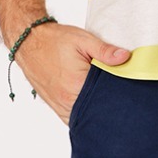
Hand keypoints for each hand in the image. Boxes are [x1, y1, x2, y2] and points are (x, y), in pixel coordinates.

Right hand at [10, 22, 131, 124]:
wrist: (30, 42)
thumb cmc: (56, 40)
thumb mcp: (83, 40)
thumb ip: (105, 51)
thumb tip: (126, 57)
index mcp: (77, 85)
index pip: (106, 98)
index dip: (118, 91)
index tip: (127, 84)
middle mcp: (67, 101)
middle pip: (96, 110)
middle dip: (108, 102)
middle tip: (117, 89)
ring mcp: (60, 107)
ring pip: (85, 117)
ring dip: (95, 108)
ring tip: (105, 94)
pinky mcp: (55, 107)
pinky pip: (73, 118)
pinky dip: (84, 112)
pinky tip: (91, 101)